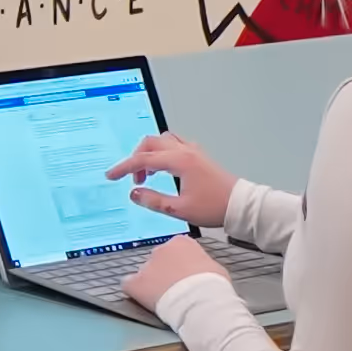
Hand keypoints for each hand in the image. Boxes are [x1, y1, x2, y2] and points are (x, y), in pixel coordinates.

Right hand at [114, 133, 240, 231]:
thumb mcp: (180, 209)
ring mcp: (193, 152)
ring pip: (162, 141)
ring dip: (149, 154)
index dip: (124, 168)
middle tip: (132, 178)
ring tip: (147, 175)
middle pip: (150, 143)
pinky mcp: (198, 156)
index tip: (112, 176)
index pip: (143, 159)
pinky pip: (174, 145)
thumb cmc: (214, 207)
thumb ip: (153, 200)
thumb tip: (134, 193)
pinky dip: (162, 153)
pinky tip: (163, 169)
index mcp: (179, 161)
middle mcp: (185, 151)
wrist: (239, 205)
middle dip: (136, 158)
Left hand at [119, 236, 219, 314]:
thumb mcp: (213, 266)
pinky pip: (129, 285)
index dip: (179, 264)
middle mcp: (161, 249)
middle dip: (164, 272)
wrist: (200, 301)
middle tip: (174, 288)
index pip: (175, 249)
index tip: (184, 275)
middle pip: (159, 260)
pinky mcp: (136, 283)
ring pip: (145, 273)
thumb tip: (198, 270)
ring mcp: (146, 265)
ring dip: (151, 283)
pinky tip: (145, 300)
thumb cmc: (212, 285)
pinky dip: (135, 292)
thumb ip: (200, 263)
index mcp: (181, 242)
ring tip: (163, 298)